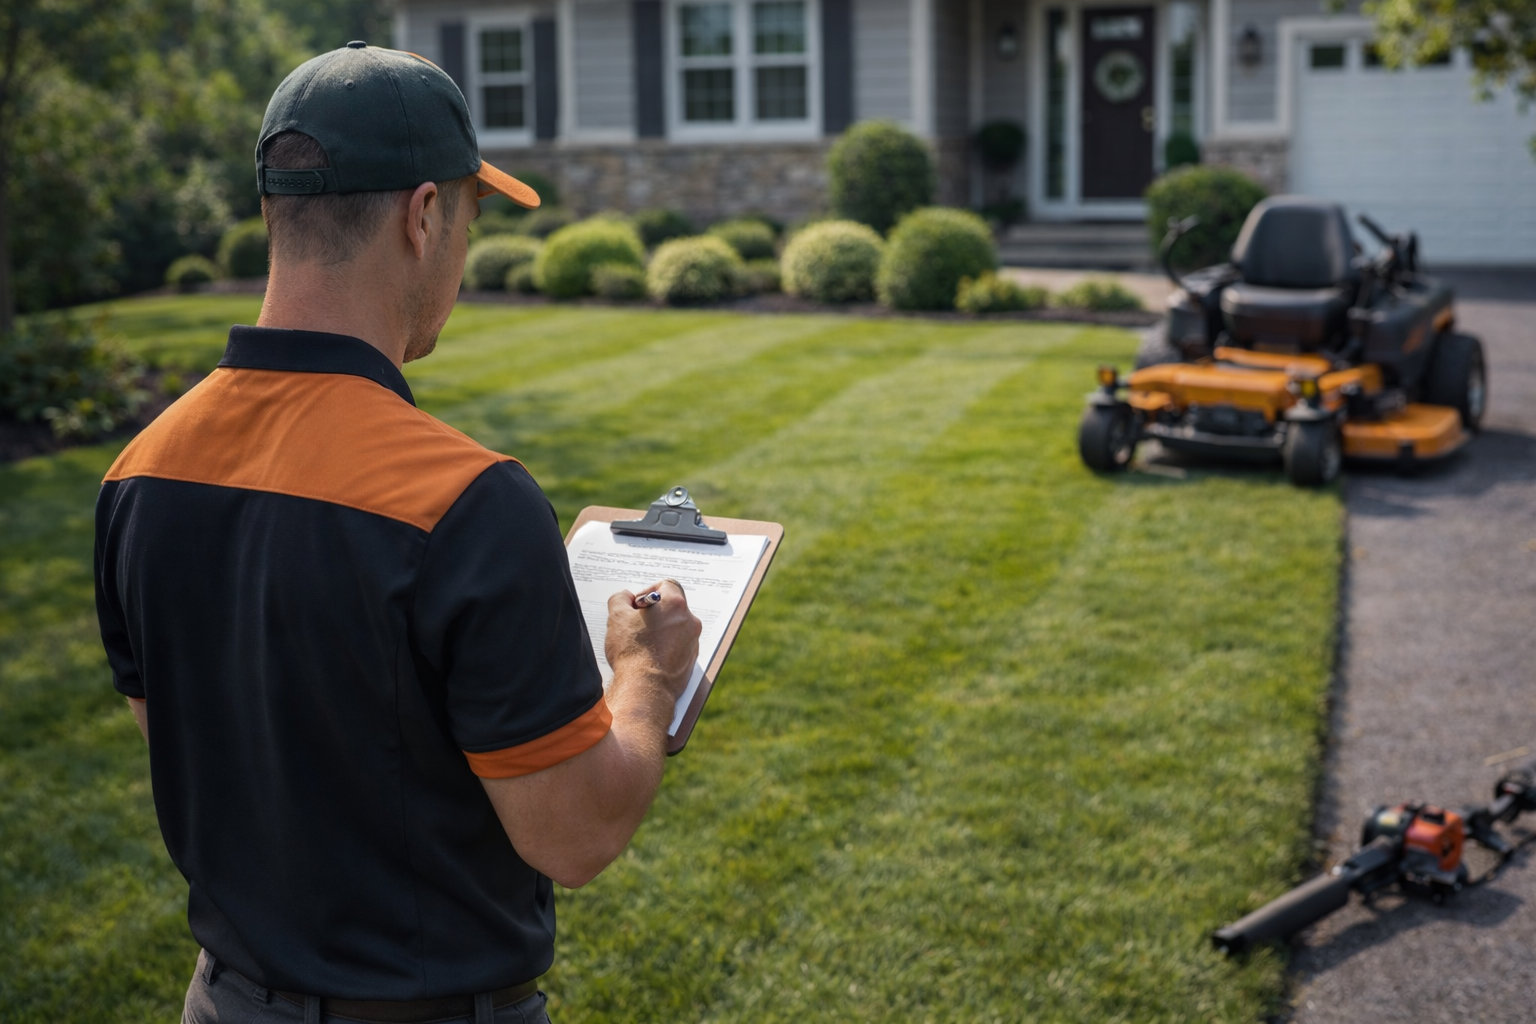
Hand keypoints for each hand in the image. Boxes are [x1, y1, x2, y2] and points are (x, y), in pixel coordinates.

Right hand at [605, 580, 701, 702]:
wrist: (645, 688)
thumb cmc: (632, 652)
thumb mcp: (617, 617)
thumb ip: (620, 598)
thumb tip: (625, 598)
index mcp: (675, 605)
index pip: (666, 585)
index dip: (648, 591)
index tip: (637, 606)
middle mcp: (690, 621)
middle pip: (672, 608)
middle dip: (654, 613)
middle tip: (636, 624)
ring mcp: (693, 642)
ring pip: (676, 628)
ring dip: (660, 631)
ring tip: (640, 644)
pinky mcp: (690, 661)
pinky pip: (678, 647)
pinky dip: (666, 648)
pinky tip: (648, 658)